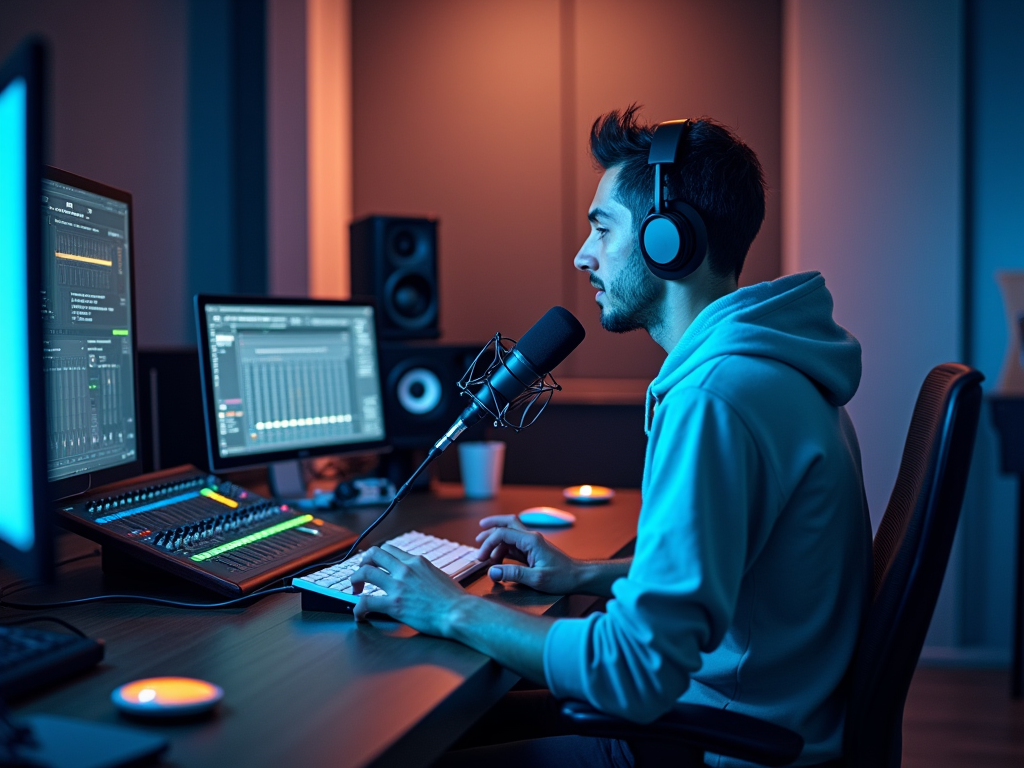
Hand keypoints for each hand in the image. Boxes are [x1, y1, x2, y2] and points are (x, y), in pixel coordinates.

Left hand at [350, 544, 467, 634]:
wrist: (458, 612)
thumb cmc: (454, 598)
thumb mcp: (438, 574)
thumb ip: (423, 571)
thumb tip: (418, 575)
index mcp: (416, 561)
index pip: (389, 549)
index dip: (378, 556)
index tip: (374, 564)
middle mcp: (405, 569)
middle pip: (374, 554)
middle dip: (363, 562)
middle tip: (360, 575)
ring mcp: (398, 585)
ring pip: (365, 573)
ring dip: (355, 581)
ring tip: (355, 590)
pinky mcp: (394, 604)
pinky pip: (366, 602)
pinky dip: (358, 608)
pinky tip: (359, 615)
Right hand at [475, 515, 581, 593]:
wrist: (578, 577)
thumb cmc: (562, 577)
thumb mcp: (536, 578)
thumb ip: (513, 574)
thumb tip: (491, 571)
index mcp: (531, 540)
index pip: (503, 533)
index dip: (488, 543)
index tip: (481, 558)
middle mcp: (531, 537)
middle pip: (507, 523)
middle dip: (491, 528)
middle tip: (477, 538)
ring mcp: (532, 543)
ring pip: (509, 534)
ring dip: (496, 542)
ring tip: (485, 557)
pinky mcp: (533, 551)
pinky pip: (514, 545)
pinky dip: (503, 550)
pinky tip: (497, 560)